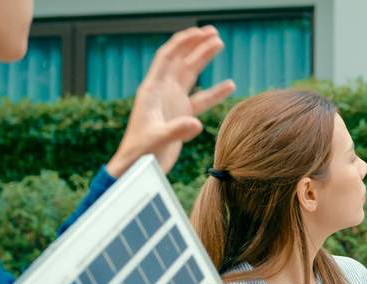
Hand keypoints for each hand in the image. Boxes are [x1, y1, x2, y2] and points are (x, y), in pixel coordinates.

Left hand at [106, 25, 235, 176]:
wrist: (136, 168)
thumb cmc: (139, 153)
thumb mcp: (156, 140)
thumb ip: (176, 131)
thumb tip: (196, 124)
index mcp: (152, 91)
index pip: (167, 58)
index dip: (183, 42)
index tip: (199, 32)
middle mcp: (162, 93)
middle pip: (181, 61)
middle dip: (196, 45)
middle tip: (215, 33)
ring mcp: (172, 104)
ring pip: (190, 75)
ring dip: (203, 59)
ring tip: (220, 44)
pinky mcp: (181, 117)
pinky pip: (200, 101)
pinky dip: (214, 92)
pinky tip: (229, 85)